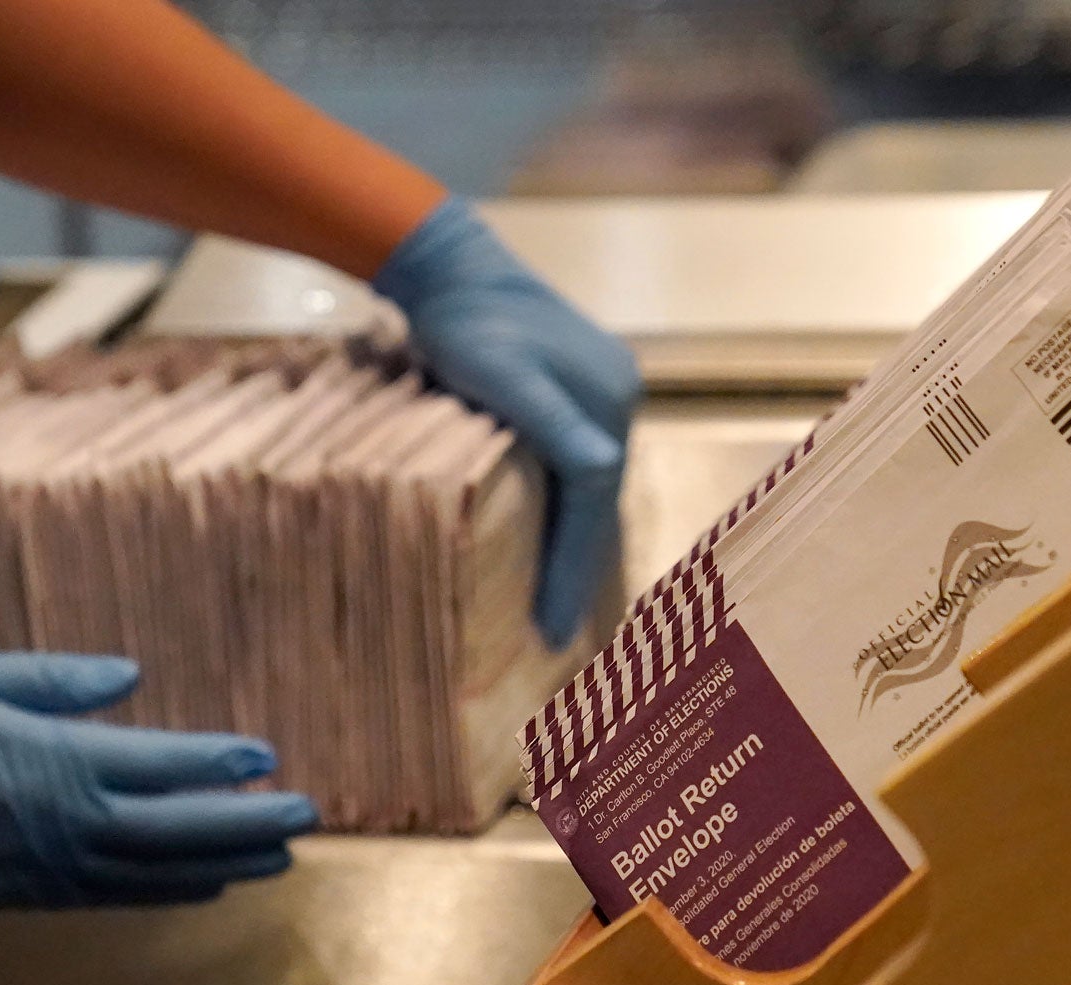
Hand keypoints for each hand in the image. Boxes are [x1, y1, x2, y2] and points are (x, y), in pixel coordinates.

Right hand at [0, 653, 315, 907]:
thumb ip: (58, 680)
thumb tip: (130, 676)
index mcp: (58, 763)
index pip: (164, 765)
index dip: (221, 763)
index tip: (266, 757)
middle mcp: (67, 823)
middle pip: (181, 828)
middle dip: (249, 823)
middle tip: (307, 817)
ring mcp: (50, 868)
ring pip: (159, 871)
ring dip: (223, 862)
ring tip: (278, 857)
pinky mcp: (28, 895)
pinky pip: (116, 896)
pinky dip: (169, 891)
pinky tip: (205, 884)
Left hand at [374, 196, 639, 647]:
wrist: (452, 267)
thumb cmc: (465, 326)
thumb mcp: (504, 375)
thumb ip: (552, 423)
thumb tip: (602, 471)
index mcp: (608, 403)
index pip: (593, 502)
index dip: (572, 568)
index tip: (551, 626)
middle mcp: (618, 400)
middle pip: (596, 500)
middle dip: (577, 566)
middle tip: (555, 630)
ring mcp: (603, 393)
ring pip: (589, 488)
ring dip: (573, 543)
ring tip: (555, 602)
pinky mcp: (579, 389)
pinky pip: (576, 466)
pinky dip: (566, 509)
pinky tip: (550, 540)